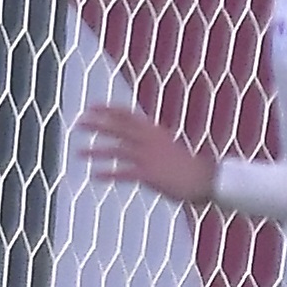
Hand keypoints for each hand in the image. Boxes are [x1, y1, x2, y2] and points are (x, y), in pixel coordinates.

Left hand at [77, 103, 216, 205]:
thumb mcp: (170, 149)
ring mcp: (149, 157)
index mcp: (155, 131)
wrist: (207, 180)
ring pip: (116, 149)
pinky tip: (95, 175)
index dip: (108, 109)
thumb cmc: (190, 168)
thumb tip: (144, 142)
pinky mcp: (149, 174)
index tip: (92, 107)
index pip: (127, 114)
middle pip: (118, 127)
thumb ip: (154, 144)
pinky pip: (123, 173)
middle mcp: (150, 140)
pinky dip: (108, 173)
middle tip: (78, 123)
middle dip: (97, 124)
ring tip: (78, 152)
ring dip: (96, 150)